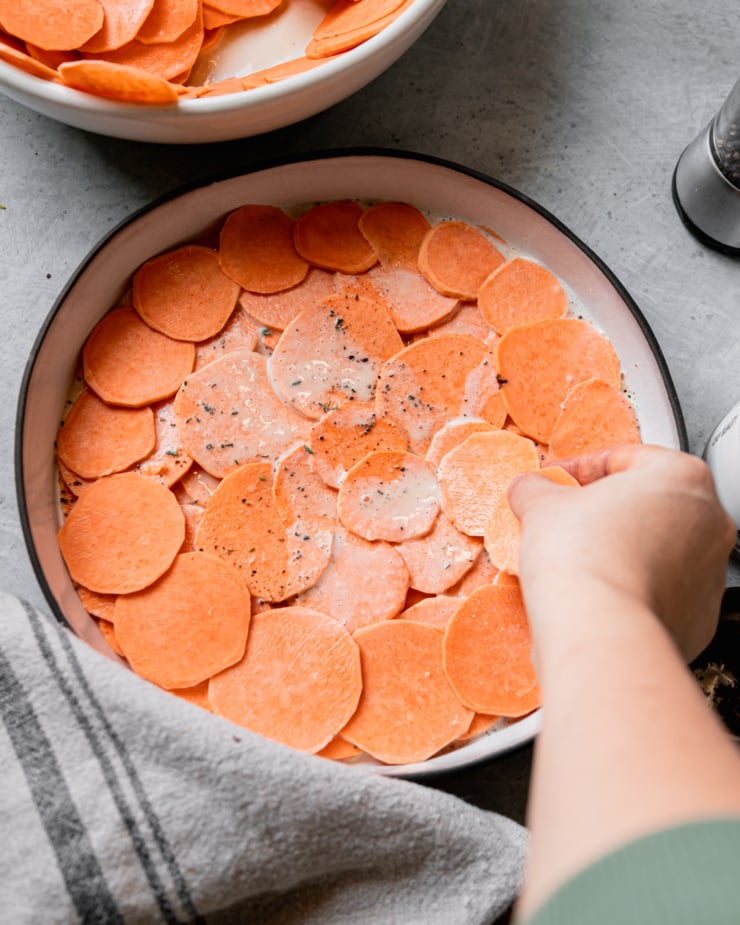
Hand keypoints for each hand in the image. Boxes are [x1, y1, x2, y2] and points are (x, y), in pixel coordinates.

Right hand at [507, 444, 735, 660]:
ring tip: (576, 560)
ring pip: (656, 547)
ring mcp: (708, 572)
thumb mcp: (541, 505)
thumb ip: (535, 487)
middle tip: (564, 519)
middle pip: (647, 502)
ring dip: (619, 548)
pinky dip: (632, 586)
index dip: (578, 469)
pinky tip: (597, 590)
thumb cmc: (585, 561)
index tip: (554, 482)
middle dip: (604, 510)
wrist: (601, 631)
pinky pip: (660, 590)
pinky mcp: (699, 616)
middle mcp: (708, 520)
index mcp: (681, 476)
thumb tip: (528, 487)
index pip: (624, 458)